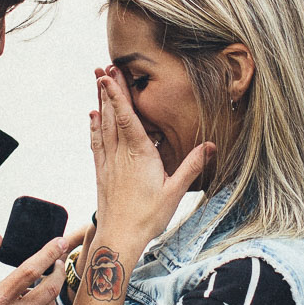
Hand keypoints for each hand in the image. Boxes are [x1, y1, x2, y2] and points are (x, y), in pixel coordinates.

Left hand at [90, 66, 213, 248]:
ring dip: (101, 102)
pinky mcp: (102, 171)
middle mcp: (120, 154)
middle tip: (103, 67)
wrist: (119, 237)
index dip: (118, 95)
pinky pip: (97, 142)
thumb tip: (210, 145)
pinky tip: (93, 114)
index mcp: (139, 155)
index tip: (111, 75)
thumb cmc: (148, 217)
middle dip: (109, 90)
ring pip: (103, 125)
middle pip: (113, 115)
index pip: (127, 118)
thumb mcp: (175, 192)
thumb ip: (191, 166)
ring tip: (98, 81)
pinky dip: (95, 125)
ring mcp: (109, 162)